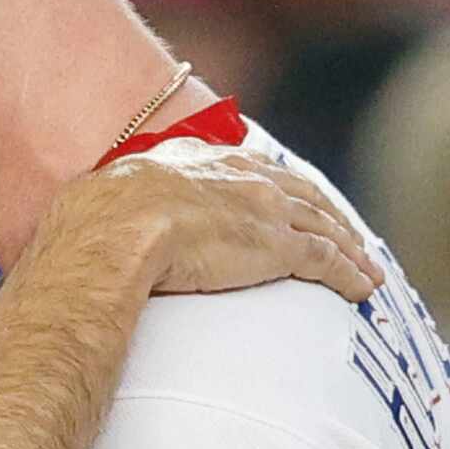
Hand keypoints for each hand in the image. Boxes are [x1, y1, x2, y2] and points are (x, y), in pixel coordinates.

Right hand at [75, 142, 381, 302]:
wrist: (117, 226)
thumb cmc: (97, 218)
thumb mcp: (111, 193)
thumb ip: (119, 200)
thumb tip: (81, 217)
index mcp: (203, 161)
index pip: (257, 171)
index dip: (281, 188)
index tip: (294, 201)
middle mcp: (244, 178)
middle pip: (303, 195)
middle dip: (330, 216)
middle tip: (349, 235)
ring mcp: (265, 211)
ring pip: (325, 227)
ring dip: (351, 248)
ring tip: (368, 268)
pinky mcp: (279, 247)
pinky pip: (328, 261)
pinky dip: (351, 274)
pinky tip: (364, 287)